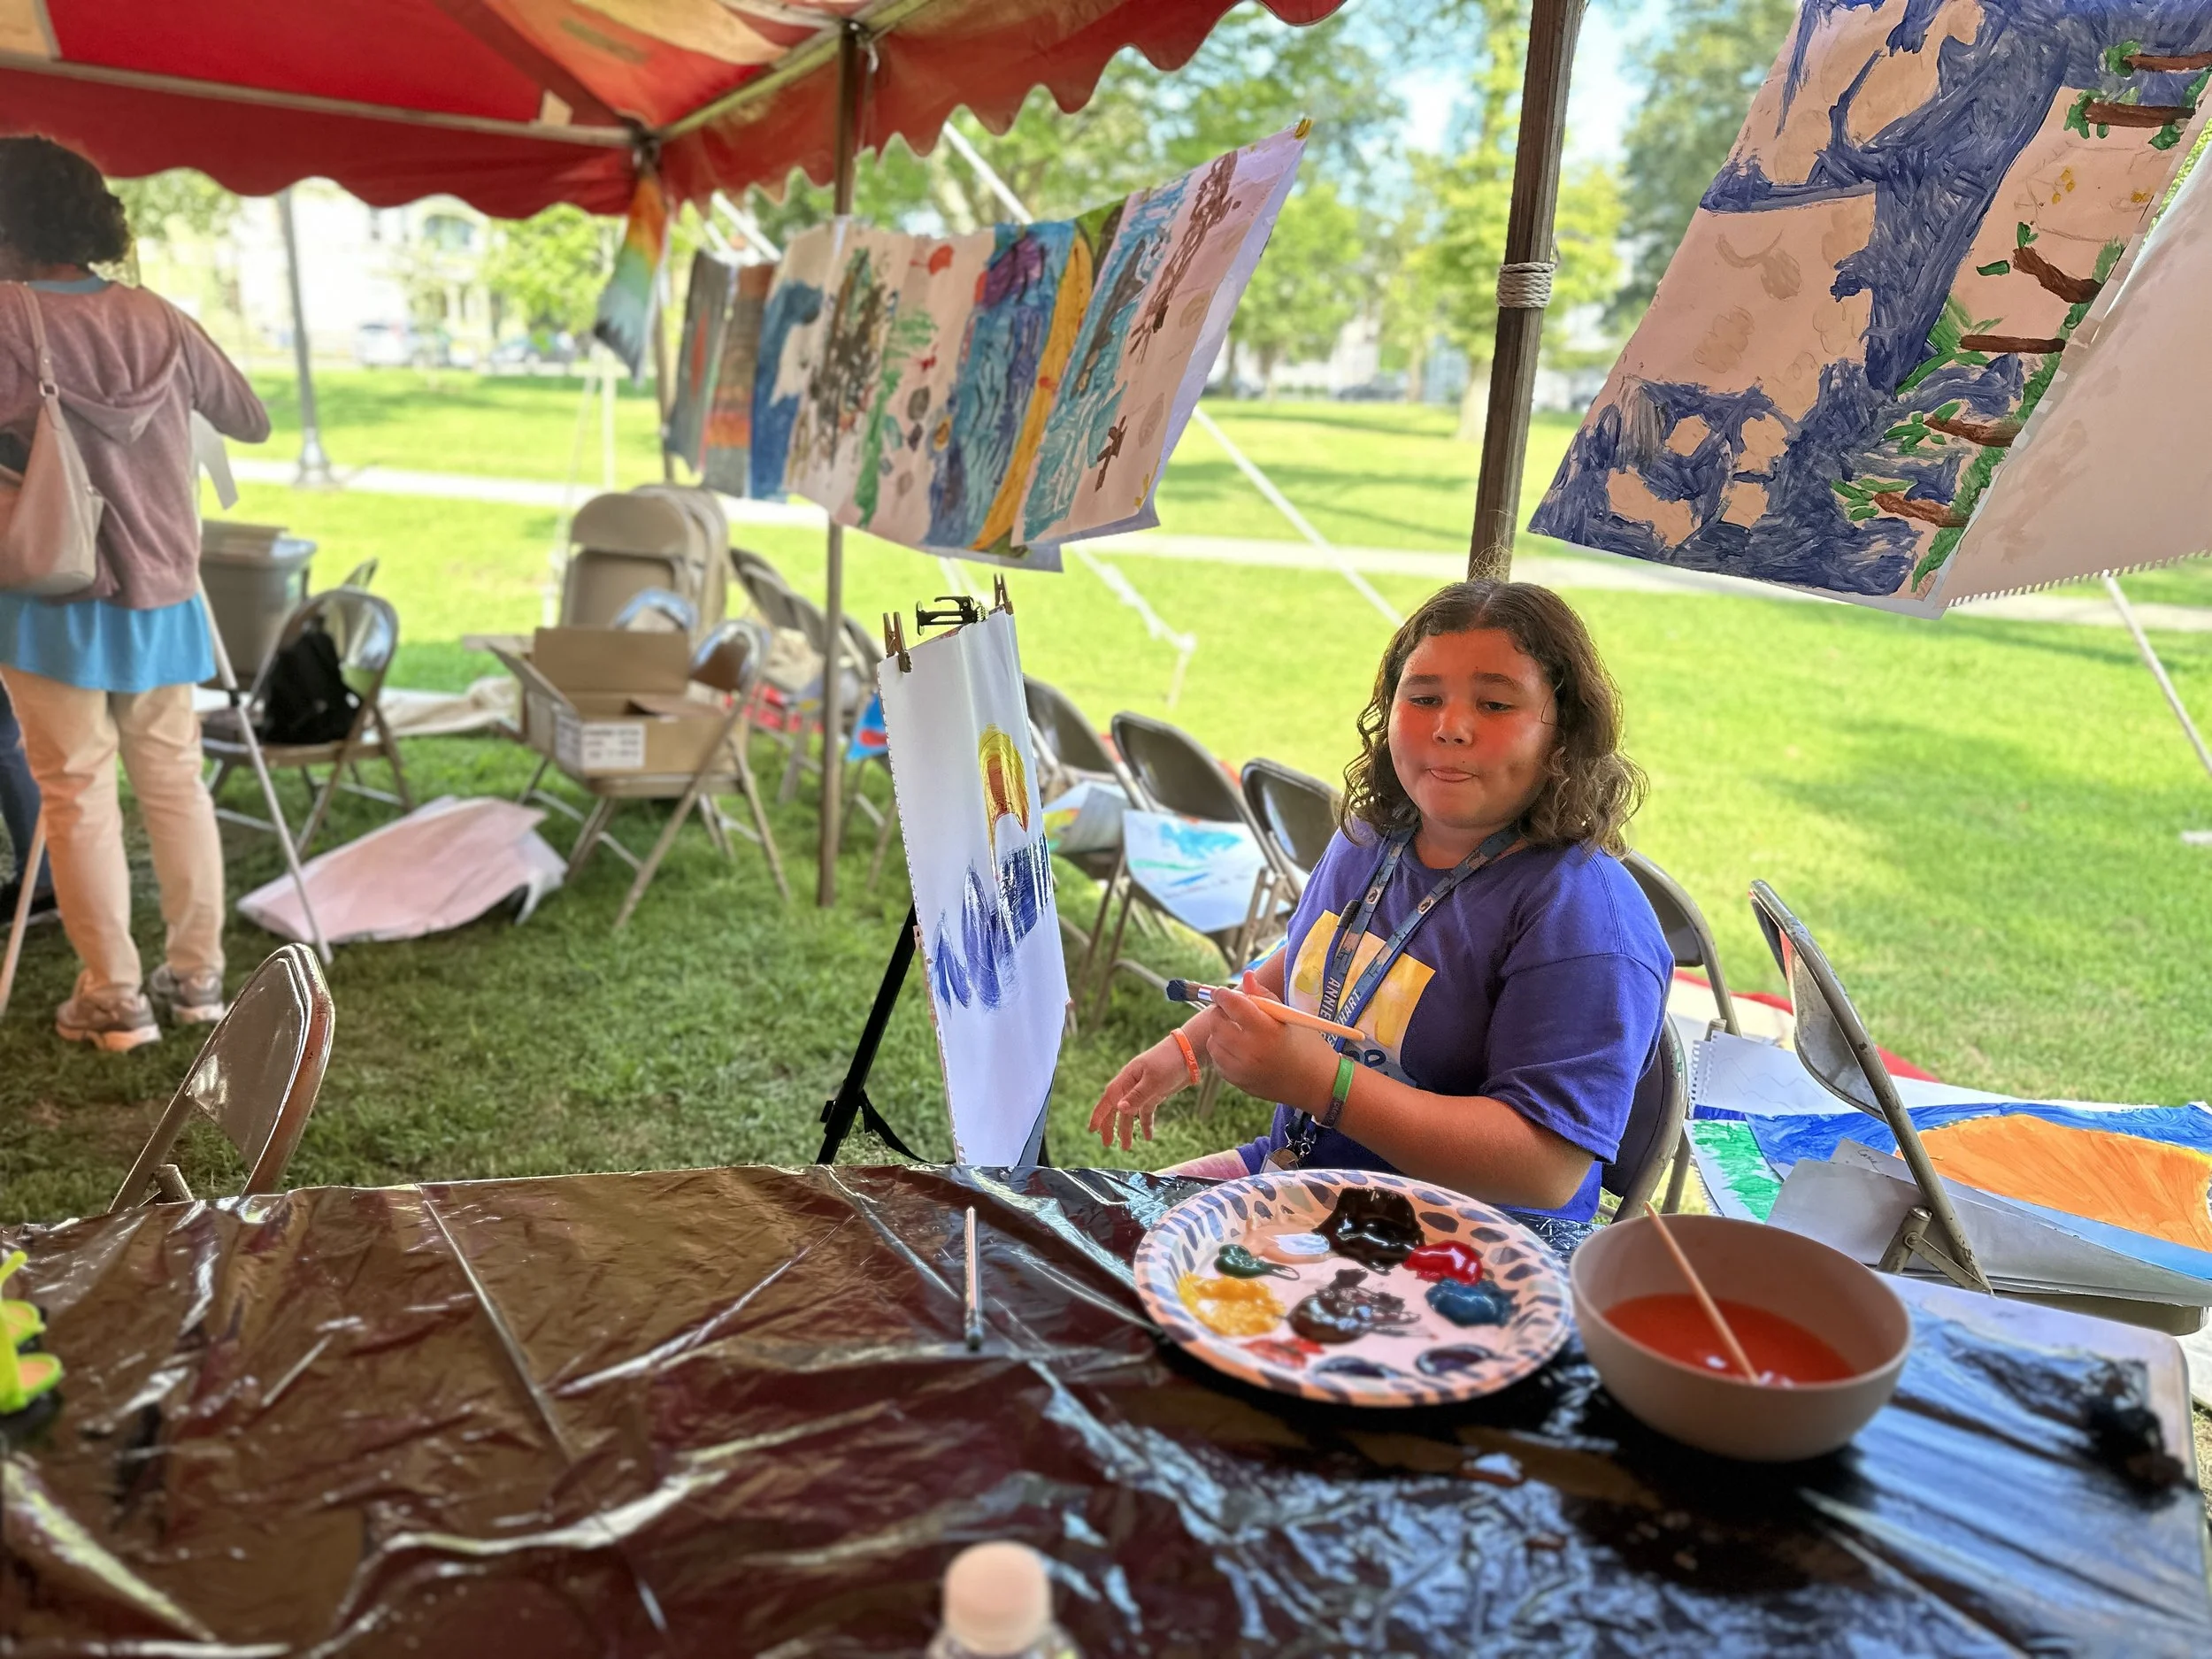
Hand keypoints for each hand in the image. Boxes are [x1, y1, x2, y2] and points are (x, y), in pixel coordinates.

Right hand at [1089, 1038, 1192, 1152]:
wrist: (1189, 1052)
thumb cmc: (1168, 1061)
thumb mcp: (1153, 1080)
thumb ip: (1137, 1096)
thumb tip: (1119, 1109)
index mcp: (1127, 1078)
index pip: (1108, 1099)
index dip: (1099, 1115)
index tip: (1092, 1130)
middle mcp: (1131, 1085)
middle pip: (1116, 1108)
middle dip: (1110, 1126)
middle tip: (1108, 1144)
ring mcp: (1143, 1090)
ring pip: (1131, 1113)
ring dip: (1128, 1129)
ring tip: (1127, 1147)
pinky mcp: (1155, 1093)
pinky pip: (1146, 1112)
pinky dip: (1146, 1124)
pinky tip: (1148, 1137)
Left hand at [1205, 972, 1336, 1110]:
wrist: (1314, 1083)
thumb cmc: (1306, 1045)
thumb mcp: (1289, 1017)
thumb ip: (1264, 995)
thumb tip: (1246, 976)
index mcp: (1267, 1030)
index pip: (1233, 1005)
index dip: (1222, 995)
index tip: (1221, 992)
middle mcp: (1251, 1051)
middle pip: (1216, 1023)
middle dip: (1220, 1012)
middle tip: (1232, 1011)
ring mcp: (1242, 1070)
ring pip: (1212, 1042)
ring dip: (1220, 1032)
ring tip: (1238, 1031)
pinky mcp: (1237, 1082)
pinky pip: (1217, 1060)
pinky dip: (1223, 1051)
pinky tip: (1240, 1049)